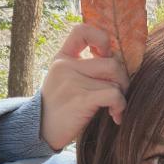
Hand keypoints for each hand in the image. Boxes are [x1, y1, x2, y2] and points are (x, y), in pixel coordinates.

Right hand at [40, 24, 129, 150]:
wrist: (40, 132)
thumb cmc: (59, 108)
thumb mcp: (64, 80)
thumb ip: (83, 68)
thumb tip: (117, 63)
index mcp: (63, 58)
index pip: (82, 31)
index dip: (101, 39)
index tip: (105, 57)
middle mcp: (66, 66)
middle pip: (111, 61)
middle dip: (123, 79)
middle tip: (119, 94)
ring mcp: (72, 82)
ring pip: (115, 77)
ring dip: (122, 93)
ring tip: (116, 106)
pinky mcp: (81, 99)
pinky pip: (113, 94)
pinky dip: (120, 106)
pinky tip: (115, 116)